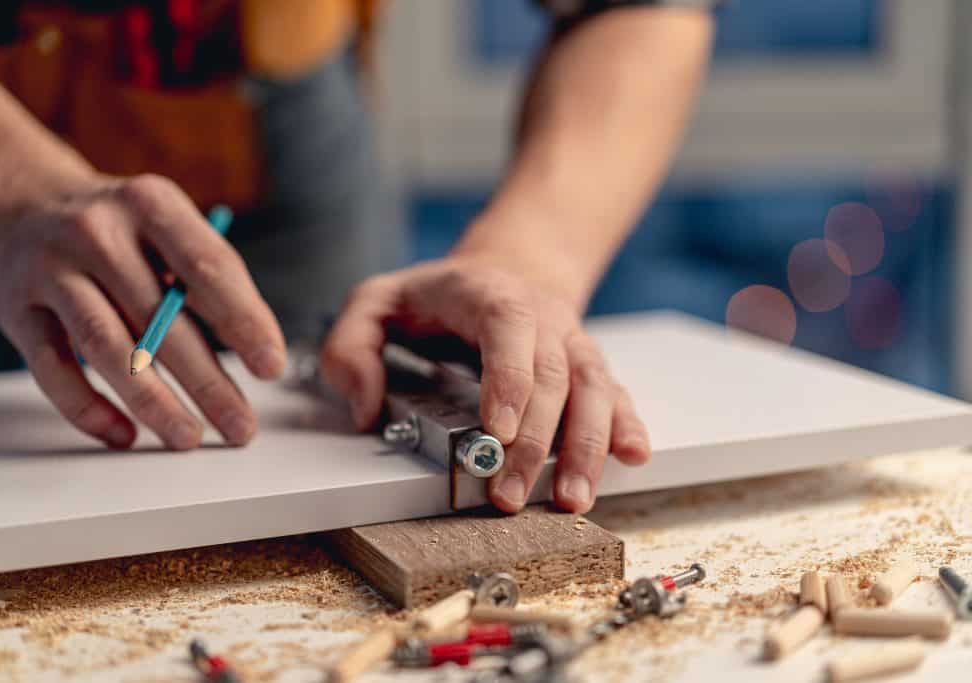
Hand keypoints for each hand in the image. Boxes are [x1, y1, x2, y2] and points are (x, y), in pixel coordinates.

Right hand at [0, 173, 285, 449]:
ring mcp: (49, 269)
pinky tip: (125, 435)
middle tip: (241, 426)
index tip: (270, 367)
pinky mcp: (15, 309)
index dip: (244, 320)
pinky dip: (88, 409)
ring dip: (153, 402)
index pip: (207, 267)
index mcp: (150, 204)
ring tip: (189, 437)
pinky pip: (53, 369)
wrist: (22, 205)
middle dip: (207, 381)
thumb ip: (205, 277)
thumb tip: (256, 350)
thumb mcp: (165, 225)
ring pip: (106, 346)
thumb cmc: (120, 230)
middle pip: (159, 318)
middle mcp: (97, 232)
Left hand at [320, 256, 650, 513]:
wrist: (508, 267)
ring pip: (591, 388)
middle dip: (534, 441)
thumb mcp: (377, 301)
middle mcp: (540, 317)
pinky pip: (613, 393)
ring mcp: (569, 342)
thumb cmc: (439, 295)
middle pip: (551, 374)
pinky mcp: (587, 368)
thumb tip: (366, 406)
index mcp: (487, 294)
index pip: (507, 328)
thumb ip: (352, 345)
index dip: (509, 378)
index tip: (498, 431)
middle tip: (509, 493)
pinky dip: (626, 425)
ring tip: (571, 497)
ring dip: (585, 445)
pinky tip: (632, 457)